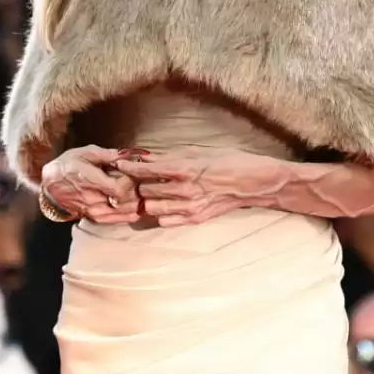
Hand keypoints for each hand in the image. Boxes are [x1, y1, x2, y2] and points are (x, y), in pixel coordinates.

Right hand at [41, 145, 141, 223]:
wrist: (50, 185)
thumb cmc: (67, 165)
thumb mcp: (84, 153)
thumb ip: (105, 154)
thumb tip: (124, 153)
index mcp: (91, 180)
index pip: (118, 188)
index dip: (130, 183)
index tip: (134, 174)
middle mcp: (93, 198)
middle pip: (122, 202)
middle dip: (135, 194)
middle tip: (143, 186)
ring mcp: (92, 209)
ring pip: (119, 213)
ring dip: (133, 207)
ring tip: (143, 200)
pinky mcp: (92, 216)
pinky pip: (111, 220)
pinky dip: (124, 217)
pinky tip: (135, 213)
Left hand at [114, 146, 280, 226]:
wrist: (254, 183)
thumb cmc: (230, 161)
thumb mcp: (200, 152)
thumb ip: (173, 157)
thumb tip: (148, 156)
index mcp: (186, 169)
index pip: (148, 170)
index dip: (130, 167)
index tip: (119, 164)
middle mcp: (185, 190)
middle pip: (146, 190)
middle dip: (135, 185)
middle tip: (126, 180)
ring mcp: (190, 208)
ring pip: (152, 208)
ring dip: (145, 201)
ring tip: (142, 194)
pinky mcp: (195, 219)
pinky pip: (166, 221)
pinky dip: (158, 214)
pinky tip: (159, 206)